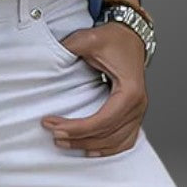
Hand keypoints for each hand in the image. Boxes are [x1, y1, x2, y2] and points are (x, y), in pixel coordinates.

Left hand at [40, 20, 147, 156]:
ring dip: (90, 146)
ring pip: (116, 141)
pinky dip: (109, 149)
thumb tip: (48, 58)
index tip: (53, 125)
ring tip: (65, 142)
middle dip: (78, 138)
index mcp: (129, 91)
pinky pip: (126, 139)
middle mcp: (138, 105)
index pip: (102, 120)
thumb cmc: (112, 38)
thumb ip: (68, 47)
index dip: (76, 128)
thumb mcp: (88, 39)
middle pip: (107, 134)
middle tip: (53, 135)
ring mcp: (139, 111)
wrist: (130, 35)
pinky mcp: (135, 113)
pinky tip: (91, 151)